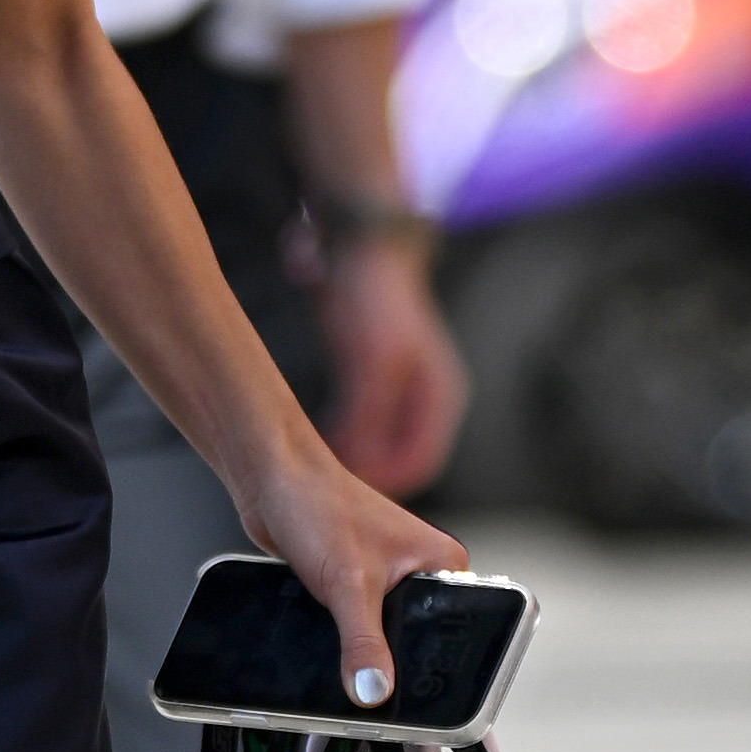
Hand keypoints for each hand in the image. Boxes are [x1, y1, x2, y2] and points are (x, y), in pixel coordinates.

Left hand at [240, 437, 464, 720]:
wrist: (271, 480)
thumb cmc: (319, 506)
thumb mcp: (348, 586)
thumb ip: (363, 642)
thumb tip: (374, 691)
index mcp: (444, 565)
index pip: (454, 631)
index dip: (434, 667)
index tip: (415, 701)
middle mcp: (421, 570)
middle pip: (416, 638)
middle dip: (392, 663)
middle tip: (371, 692)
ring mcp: (386, 577)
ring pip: (381, 633)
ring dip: (362, 652)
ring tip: (347, 674)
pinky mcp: (352, 583)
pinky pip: (354, 624)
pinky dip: (341, 638)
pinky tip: (329, 652)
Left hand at [319, 233, 465, 498]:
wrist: (363, 253)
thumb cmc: (374, 302)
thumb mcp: (374, 361)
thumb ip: (369, 413)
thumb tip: (359, 465)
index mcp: (439, 398)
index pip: (419, 463)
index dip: (387, 484)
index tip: (350, 499)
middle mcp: (424, 398)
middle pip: (399, 458)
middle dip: (367, 476)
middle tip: (327, 493)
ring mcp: (400, 389)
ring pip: (377, 443)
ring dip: (352, 459)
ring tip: (316, 475)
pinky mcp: (372, 379)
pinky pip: (359, 424)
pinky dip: (340, 438)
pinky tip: (311, 443)